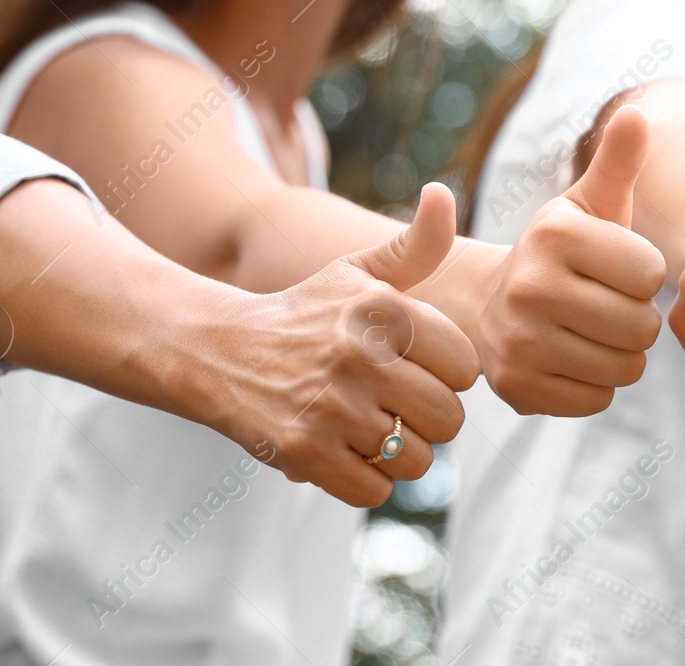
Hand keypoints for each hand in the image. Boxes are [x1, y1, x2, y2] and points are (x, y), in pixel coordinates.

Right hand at [188, 182, 479, 506]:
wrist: (219, 352)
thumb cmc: (306, 312)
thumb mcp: (356, 271)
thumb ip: (415, 245)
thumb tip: (443, 193)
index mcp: (383, 309)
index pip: (466, 367)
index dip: (446, 374)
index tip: (417, 368)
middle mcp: (360, 355)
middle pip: (448, 418)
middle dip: (428, 418)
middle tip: (396, 405)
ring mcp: (331, 407)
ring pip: (416, 459)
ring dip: (399, 453)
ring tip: (370, 427)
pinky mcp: (305, 453)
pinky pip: (376, 490)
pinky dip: (366, 481)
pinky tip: (344, 451)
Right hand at [476, 104, 668, 416]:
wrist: (486, 304)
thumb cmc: (559, 251)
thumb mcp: (586, 203)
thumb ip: (617, 162)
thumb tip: (638, 113)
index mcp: (554, 234)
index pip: (650, 274)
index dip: (642, 275)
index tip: (613, 268)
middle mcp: (530, 286)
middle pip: (642, 326)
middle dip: (637, 319)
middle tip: (604, 305)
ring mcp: (520, 341)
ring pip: (626, 367)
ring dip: (621, 354)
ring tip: (590, 331)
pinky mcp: (518, 388)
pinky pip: (600, 398)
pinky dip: (597, 384)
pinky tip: (572, 359)